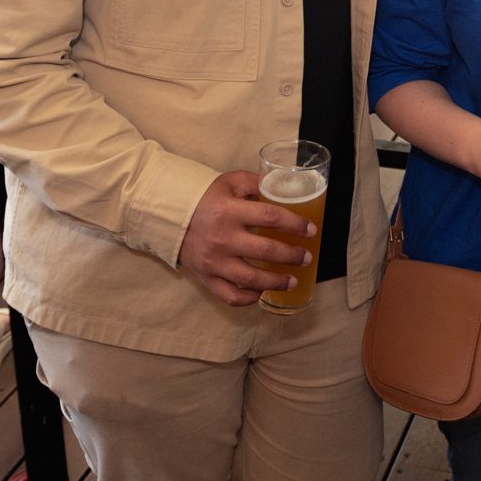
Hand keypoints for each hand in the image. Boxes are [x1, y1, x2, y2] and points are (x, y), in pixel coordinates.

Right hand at [178, 171, 314, 306]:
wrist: (170, 217)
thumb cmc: (205, 198)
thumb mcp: (230, 182)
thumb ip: (256, 183)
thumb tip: (284, 188)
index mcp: (229, 211)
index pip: (271, 217)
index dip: (295, 224)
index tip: (310, 229)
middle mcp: (222, 238)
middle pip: (266, 250)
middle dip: (292, 255)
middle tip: (306, 257)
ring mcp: (214, 261)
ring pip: (251, 278)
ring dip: (277, 281)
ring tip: (293, 280)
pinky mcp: (206, 278)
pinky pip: (230, 296)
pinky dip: (249, 298)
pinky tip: (261, 292)